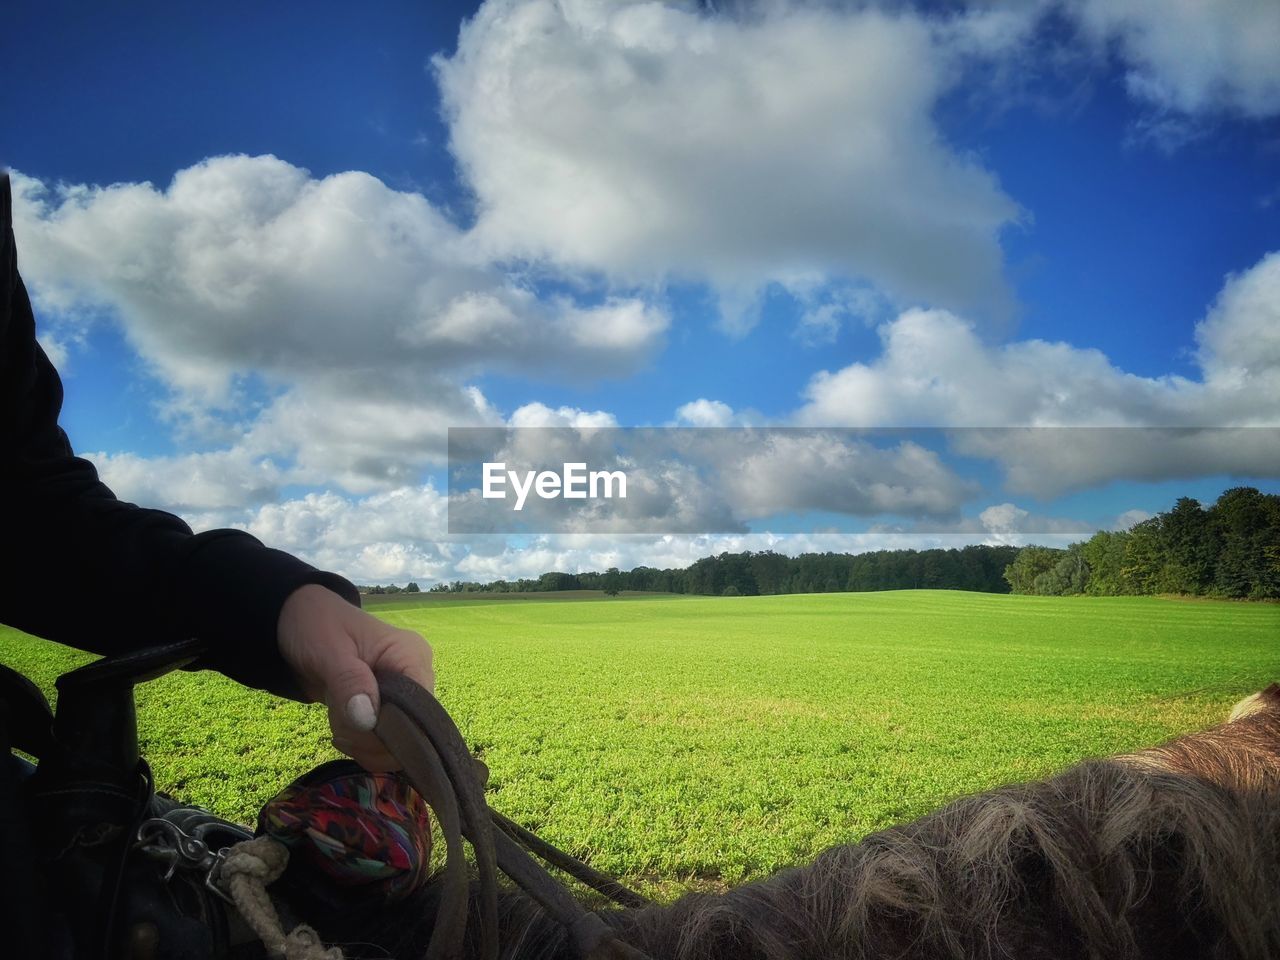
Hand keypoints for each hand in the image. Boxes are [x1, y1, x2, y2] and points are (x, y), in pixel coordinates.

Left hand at [277, 584, 433, 771]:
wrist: (296, 623)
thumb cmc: (316, 626)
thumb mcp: (328, 650)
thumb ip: (348, 682)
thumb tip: (367, 720)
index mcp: (412, 656)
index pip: (422, 707)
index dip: (393, 726)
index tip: (354, 725)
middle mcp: (416, 677)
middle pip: (411, 731)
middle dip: (370, 737)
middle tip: (337, 721)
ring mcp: (402, 696)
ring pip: (396, 743)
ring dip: (360, 741)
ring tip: (336, 716)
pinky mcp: (387, 710)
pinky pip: (383, 743)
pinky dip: (359, 743)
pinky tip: (340, 724)